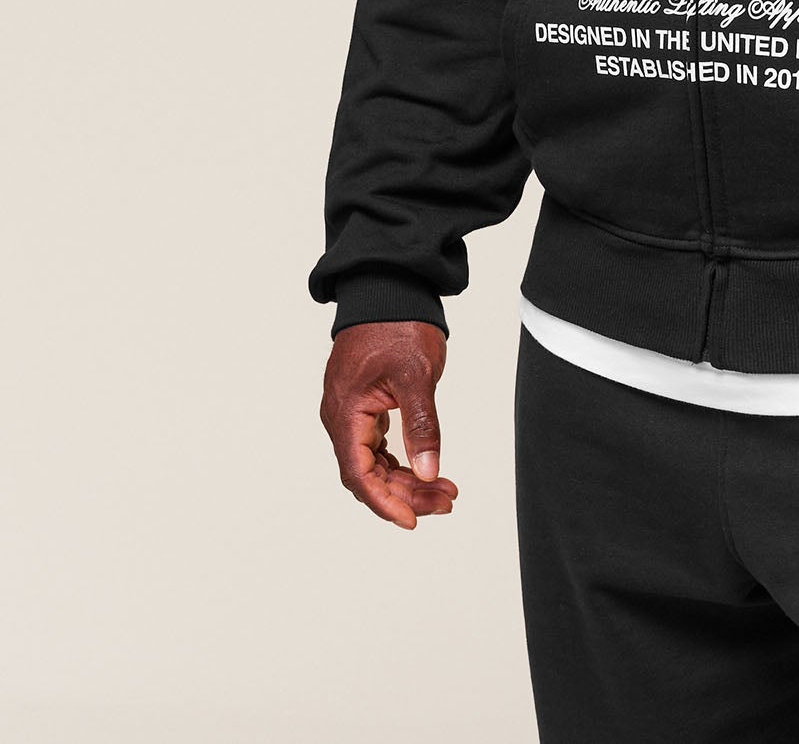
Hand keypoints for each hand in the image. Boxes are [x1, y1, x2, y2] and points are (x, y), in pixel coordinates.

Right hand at [319, 319, 459, 528]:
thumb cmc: (398, 324)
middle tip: (446, 502)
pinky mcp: (364, 404)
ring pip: (374, 461)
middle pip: (368, 473)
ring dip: (407, 479)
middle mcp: (341, 417)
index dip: (385, 502)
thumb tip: (429, 470)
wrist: (389, 288)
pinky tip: (426, 467)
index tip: (412, 521)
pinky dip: (401, 459)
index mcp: (346, 413)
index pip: (359, 474)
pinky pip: (377, 445)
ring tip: (445, 491)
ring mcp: (351, 411)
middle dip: (406, 493)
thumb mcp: (416, 375)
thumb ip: (421, 424)